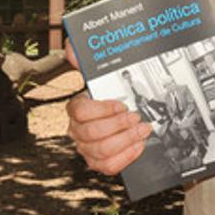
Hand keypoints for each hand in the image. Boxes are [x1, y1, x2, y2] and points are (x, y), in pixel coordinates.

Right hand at [64, 40, 152, 174]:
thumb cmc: (106, 96)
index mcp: (75, 109)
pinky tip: (138, 144)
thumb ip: (85, 61)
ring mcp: (86, 148)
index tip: (121, 104)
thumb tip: (72, 48)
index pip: (80, 112)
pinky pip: (108, 166)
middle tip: (136, 117)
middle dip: (119, 125)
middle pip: (92, 134)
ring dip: (126, 140)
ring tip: (142, 130)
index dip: (103, 109)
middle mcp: (77, 130)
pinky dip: (126, 156)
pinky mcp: (98, 161)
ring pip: (101, 151)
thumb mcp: (99, 77)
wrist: (113, 115)